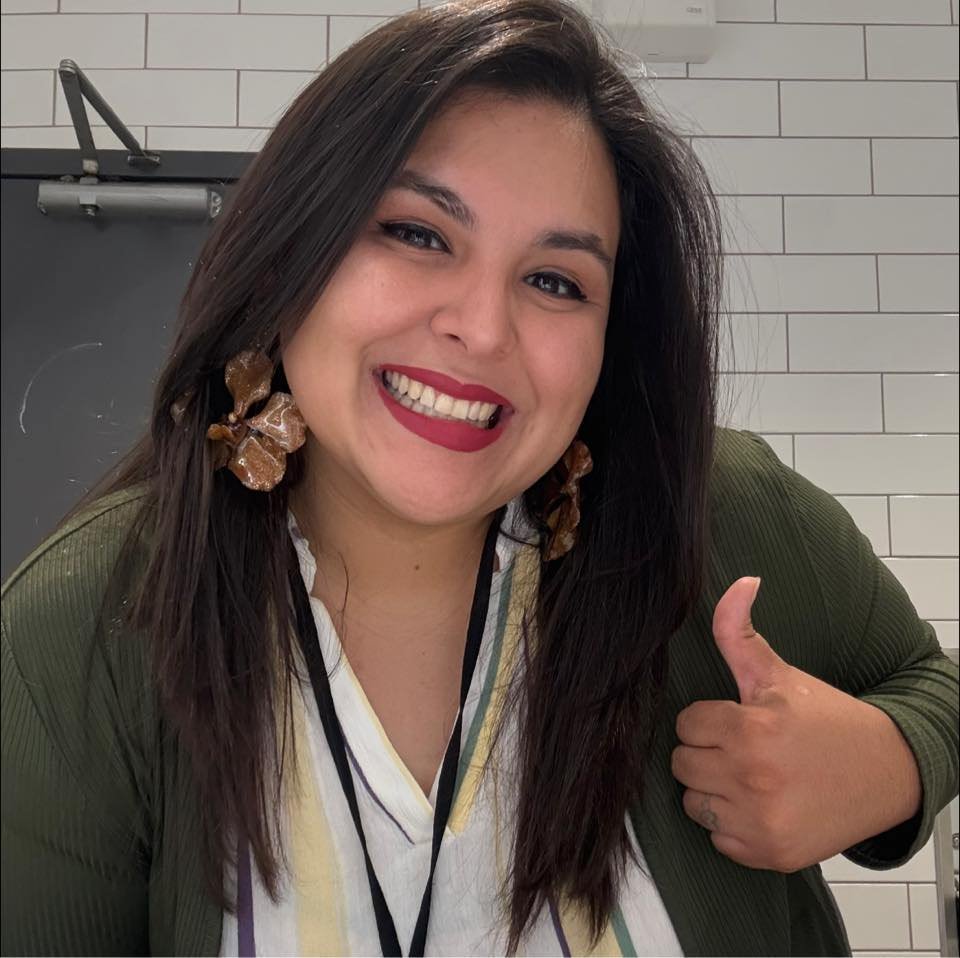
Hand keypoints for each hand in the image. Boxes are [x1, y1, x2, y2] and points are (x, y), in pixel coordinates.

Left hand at [670, 577, 922, 872]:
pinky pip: (718, 838)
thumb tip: (739, 581)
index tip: (736, 720)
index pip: (685, 725)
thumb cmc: (828, 721)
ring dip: (714, 790)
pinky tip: (762, 805)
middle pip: (682, 764)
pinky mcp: (770, 854)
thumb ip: (739, 631)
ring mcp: (761, 822)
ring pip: (694, 803)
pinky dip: (733, 825)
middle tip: (743, 747)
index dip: (708, 719)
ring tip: (752, 776)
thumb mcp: (779, 674)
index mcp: (750, 730)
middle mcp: (752, 779)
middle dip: (706, 752)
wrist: (888, 772)